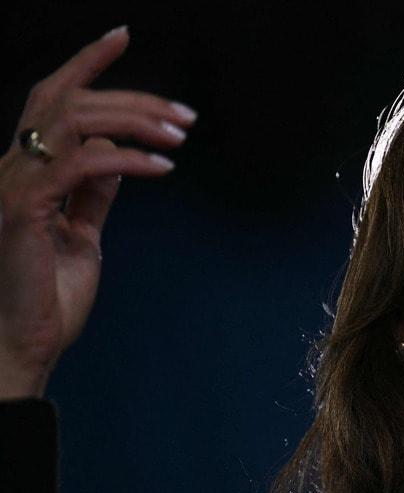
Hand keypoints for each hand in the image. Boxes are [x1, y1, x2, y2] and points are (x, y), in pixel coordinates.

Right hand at [0, 26, 195, 398]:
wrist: (23, 344)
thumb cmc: (48, 296)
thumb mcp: (82, 235)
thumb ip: (94, 195)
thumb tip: (119, 159)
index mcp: (25, 170)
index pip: (52, 99)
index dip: (85, 63)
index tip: (122, 36)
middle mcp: (12, 167)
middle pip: (69, 101)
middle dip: (132, 97)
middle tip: (185, 116)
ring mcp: (14, 184)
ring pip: (74, 120)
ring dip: (135, 121)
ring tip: (179, 137)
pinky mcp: (24, 208)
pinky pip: (82, 164)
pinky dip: (128, 159)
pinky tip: (161, 168)